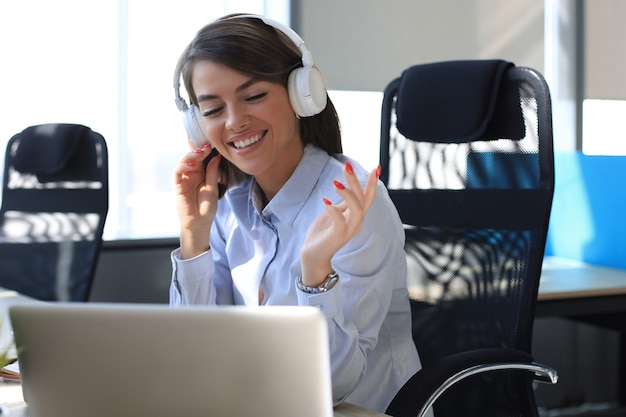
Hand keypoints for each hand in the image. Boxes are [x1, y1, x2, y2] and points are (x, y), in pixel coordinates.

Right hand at [173, 143, 221, 257]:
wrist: (199, 222)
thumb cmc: (207, 207)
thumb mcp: (213, 188)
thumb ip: (212, 173)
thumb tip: (216, 156)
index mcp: (202, 174)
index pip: (201, 158)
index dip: (205, 150)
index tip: (211, 144)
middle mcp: (192, 174)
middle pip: (192, 157)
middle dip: (198, 150)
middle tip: (206, 146)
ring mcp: (184, 179)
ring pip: (183, 162)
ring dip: (190, 156)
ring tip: (199, 154)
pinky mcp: (177, 185)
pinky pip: (177, 172)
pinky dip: (183, 166)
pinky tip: (191, 165)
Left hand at [300, 162, 380, 285]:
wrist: (313, 254)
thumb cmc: (323, 232)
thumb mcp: (335, 212)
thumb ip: (344, 202)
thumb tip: (350, 186)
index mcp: (356, 216)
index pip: (368, 197)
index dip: (372, 183)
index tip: (376, 167)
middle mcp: (356, 223)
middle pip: (363, 199)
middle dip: (356, 181)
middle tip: (347, 165)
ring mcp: (348, 230)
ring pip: (357, 210)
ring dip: (347, 194)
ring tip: (335, 182)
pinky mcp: (338, 236)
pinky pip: (340, 221)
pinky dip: (333, 209)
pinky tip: (325, 200)